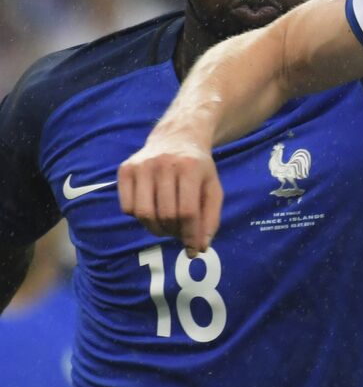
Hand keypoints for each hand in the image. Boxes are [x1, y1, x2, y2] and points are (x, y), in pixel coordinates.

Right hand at [118, 132, 222, 257]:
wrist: (177, 137)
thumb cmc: (198, 168)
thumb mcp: (213, 188)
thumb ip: (211, 218)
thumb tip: (201, 248)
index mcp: (190, 167)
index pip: (187, 211)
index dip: (190, 235)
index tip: (193, 249)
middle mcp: (163, 164)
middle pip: (165, 215)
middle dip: (174, 232)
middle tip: (180, 234)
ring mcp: (141, 165)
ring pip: (143, 214)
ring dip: (156, 229)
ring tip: (167, 226)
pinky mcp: (125, 169)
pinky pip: (127, 207)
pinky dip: (139, 217)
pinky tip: (152, 209)